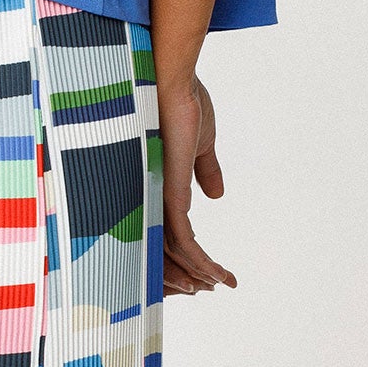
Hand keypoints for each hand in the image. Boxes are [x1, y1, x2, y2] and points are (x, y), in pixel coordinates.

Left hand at [156, 71, 237, 295]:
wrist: (169, 77)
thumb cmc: (180, 102)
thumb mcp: (200, 143)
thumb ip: (205, 171)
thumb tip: (216, 195)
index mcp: (155, 184)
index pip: (164, 231)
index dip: (182, 254)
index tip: (203, 268)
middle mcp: (149, 195)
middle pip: (162, 249)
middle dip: (187, 274)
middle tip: (209, 288)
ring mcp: (156, 196)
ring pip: (173, 251)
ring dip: (198, 272)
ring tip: (219, 284)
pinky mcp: (167, 193)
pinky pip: (182, 239)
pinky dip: (199, 261)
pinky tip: (215, 274)